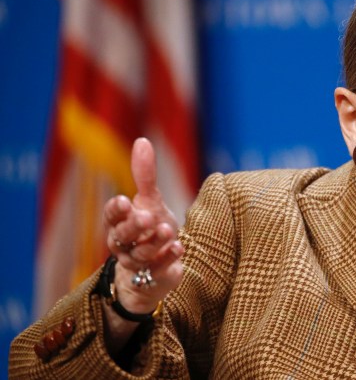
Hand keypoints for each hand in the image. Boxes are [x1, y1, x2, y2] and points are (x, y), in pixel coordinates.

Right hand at [104, 138, 183, 314]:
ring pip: (140, 255)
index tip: (125, 200)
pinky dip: (168, 261)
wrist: (156, 266)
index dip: (116, 210)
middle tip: (148, 217)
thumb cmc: (150, 228)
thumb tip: (142, 141)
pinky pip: (158, 272)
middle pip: (122, 237)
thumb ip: (145, 175)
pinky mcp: (155, 279)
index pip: (112, 217)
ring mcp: (138, 264)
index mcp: (119, 224)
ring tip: (169, 230)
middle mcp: (124, 246)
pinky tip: (179, 248)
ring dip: (154, 243)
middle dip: (134, 227)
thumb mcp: (150, 200)